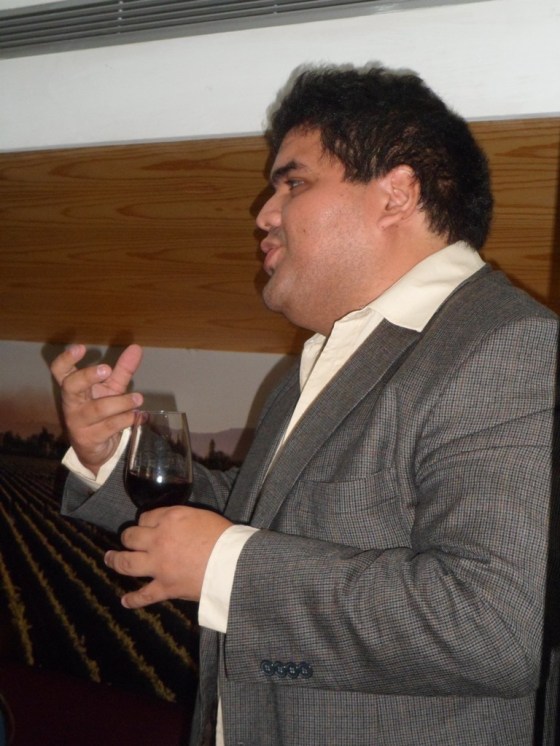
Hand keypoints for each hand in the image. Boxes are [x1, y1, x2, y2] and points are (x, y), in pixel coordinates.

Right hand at [50, 343, 143, 473]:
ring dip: (121, 402)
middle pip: (70, 386)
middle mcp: (71, 403)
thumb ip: (122, 370)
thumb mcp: (112, 389)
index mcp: (73, 388)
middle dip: (87, 376)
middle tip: (107, 369)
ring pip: (97, 409)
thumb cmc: (102, 413)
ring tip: (138, 398)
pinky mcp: (88, 439)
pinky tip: (137, 416)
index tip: (80, 348)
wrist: (98, 450)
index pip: (60, 371)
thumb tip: (136, 348)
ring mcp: (78, 422)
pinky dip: (126, 419)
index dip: (66, 359)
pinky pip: (109, 426)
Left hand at [104, 506, 232, 606]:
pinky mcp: (165, 587)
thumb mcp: (201, 516)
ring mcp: (158, 565)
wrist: (232, 563)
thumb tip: (173, 524)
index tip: (147, 526)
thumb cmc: (223, 536)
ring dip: (115, 561)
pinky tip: (125, 601)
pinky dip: (133, 600)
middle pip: (131, 537)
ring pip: (127, 563)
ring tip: (109, 559)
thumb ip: (181, 518)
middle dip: (128, 538)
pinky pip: (143, 596)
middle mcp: (158, 540)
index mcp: (170, 519)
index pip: (146, 517)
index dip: (145, 522)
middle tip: (126, 540)